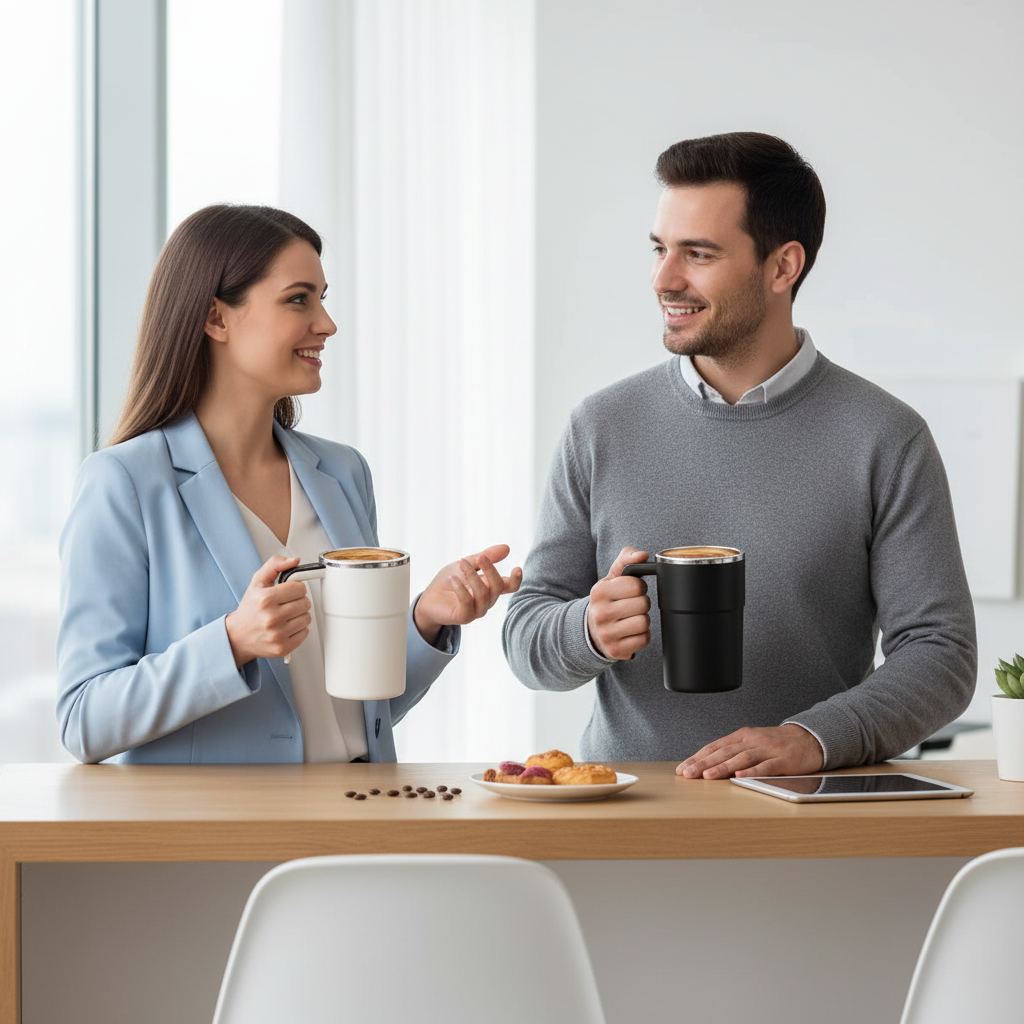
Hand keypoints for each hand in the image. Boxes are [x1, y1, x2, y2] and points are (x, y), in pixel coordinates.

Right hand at [225, 556, 312, 666]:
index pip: (300, 588)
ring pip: (307, 618)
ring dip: (299, 615)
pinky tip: (286, 627)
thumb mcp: (258, 581)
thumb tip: (295, 560)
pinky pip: (305, 633)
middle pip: (305, 603)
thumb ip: (275, 565)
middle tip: (286, 604)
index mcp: (265, 599)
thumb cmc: (250, 608)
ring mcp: (277, 635)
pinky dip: (298, 629)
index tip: (288, 591)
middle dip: (297, 601)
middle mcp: (271, 618)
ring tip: (285, 615)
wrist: (238, 636)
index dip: (295, 588)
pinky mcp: (283, 648)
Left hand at [413, 544, 522, 643]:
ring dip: (473, 577)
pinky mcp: (464, 617)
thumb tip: (507, 548)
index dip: (516, 580)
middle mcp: (487, 600)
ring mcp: (477, 610)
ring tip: (461, 565)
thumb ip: (486, 556)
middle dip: (490, 570)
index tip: (516, 568)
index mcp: (490, 587)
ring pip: (483, 594)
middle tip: (480, 557)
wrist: (428, 598)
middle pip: (497, 586)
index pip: (509, 586)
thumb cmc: (449, 581)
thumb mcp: (467, 563)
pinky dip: (461, 589)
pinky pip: (467, 603)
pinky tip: (453, 578)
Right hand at [586, 546, 651, 658]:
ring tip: (632, 618)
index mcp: (599, 592)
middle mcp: (600, 614)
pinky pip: (644, 640)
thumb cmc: (608, 600)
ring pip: (644, 622)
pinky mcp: (615, 650)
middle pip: (643, 604)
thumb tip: (642, 555)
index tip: (632, 590)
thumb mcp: (612, 578)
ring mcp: (607, 634)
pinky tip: (631, 632)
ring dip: (643, 620)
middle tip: (633, 605)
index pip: (636, 585)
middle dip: (642, 603)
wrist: (592, 630)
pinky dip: (642, 635)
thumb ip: (626, 559)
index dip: (639, 586)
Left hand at [676, 724, 824, 779]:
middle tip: (687, 773)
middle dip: (703, 763)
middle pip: (723, 752)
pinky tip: (740, 777)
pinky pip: (765, 766)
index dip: (697, 757)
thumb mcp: (752, 743)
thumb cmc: (776, 744)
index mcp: (741, 736)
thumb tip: (707, 765)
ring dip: (722, 768)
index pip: (714, 747)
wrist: (808, 738)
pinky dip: (752, 771)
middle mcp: (752, 741)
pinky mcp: (783, 760)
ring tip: (707, 776)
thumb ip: (733, 752)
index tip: (683, 768)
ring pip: (741, 758)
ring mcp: (767, 749)